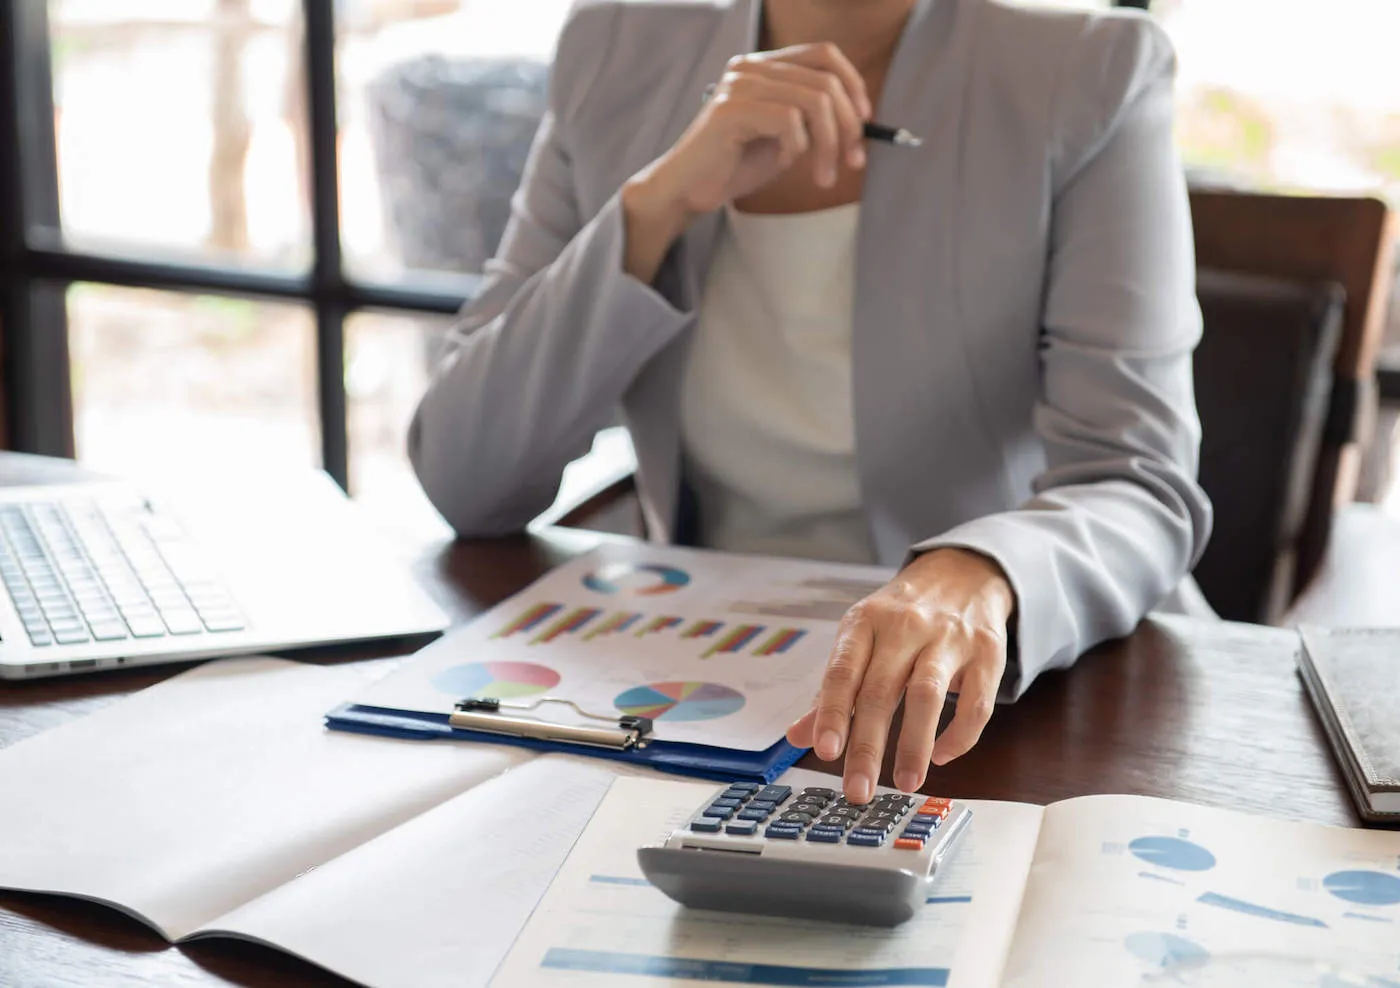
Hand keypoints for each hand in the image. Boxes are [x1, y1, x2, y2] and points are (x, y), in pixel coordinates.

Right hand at [620, 42, 871, 281]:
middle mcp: (751, 67)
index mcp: (764, 66)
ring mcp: (740, 84)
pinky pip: (789, 122)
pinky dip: (795, 149)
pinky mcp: (732, 109)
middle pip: (826, 81)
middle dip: (850, 126)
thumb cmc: (734, 166)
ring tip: (824, 176)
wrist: (688, 191)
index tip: (866, 123)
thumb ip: (815, 121)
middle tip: (852, 163)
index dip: (854, 85)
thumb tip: (861, 120)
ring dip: (829, 145)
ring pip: (814, 102)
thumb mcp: (786, 138)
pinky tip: (780, 163)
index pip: (824, 54)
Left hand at [785, 548, 1014, 802]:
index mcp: (864, 622)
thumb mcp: (860, 638)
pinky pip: (977, 703)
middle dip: (867, 747)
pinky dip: (959, 736)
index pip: (842, 672)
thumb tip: (797, 736)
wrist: (963, 573)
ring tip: (905, 783)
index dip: (832, 713)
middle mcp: (904, 626)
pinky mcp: (987, 653)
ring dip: (914, 744)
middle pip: (880, 691)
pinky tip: (941, 756)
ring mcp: (949, 638)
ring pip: (928, 695)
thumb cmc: (901, 616)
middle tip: (857, 790)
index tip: (824, 752)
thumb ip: (832, 689)